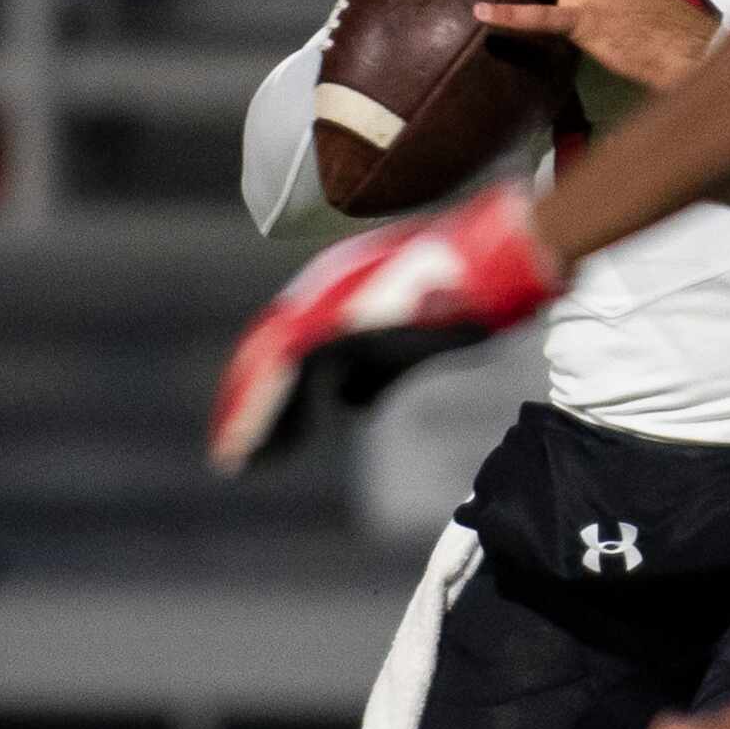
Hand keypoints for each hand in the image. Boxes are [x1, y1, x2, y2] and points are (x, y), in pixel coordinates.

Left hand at [207, 180, 560, 473]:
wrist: (493, 268)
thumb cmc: (465, 299)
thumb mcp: (411, 341)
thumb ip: (377, 371)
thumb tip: (350, 404)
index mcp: (335, 292)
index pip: (285, 345)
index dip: (269, 390)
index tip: (266, 430)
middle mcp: (320, 293)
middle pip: (266, 356)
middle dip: (249, 405)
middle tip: (236, 454)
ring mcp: (324, 305)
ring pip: (266, 370)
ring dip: (249, 418)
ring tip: (236, 461)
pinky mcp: (333, 322)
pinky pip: (281, 377)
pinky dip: (260, 415)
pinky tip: (249, 448)